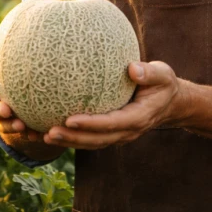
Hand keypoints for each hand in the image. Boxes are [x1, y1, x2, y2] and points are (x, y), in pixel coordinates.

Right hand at [0, 37, 41, 140]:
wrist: (31, 95)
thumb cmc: (18, 71)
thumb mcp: (12, 62)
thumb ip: (3, 54)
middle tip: (7, 110)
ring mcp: (5, 119)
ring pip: (4, 125)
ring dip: (11, 126)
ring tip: (22, 126)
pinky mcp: (19, 131)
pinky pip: (23, 135)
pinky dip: (30, 134)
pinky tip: (39, 134)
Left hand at [43, 61, 185, 149]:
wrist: (169, 103)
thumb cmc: (163, 84)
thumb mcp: (163, 75)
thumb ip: (150, 72)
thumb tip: (132, 68)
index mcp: (138, 118)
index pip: (111, 124)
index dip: (91, 124)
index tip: (71, 119)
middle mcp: (126, 131)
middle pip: (96, 139)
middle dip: (72, 138)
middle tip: (48, 132)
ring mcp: (118, 135)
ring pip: (90, 143)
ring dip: (67, 142)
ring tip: (42, 135)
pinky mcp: (110, 132)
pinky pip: (89, 137)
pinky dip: (70, 136)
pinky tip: (48, 129)